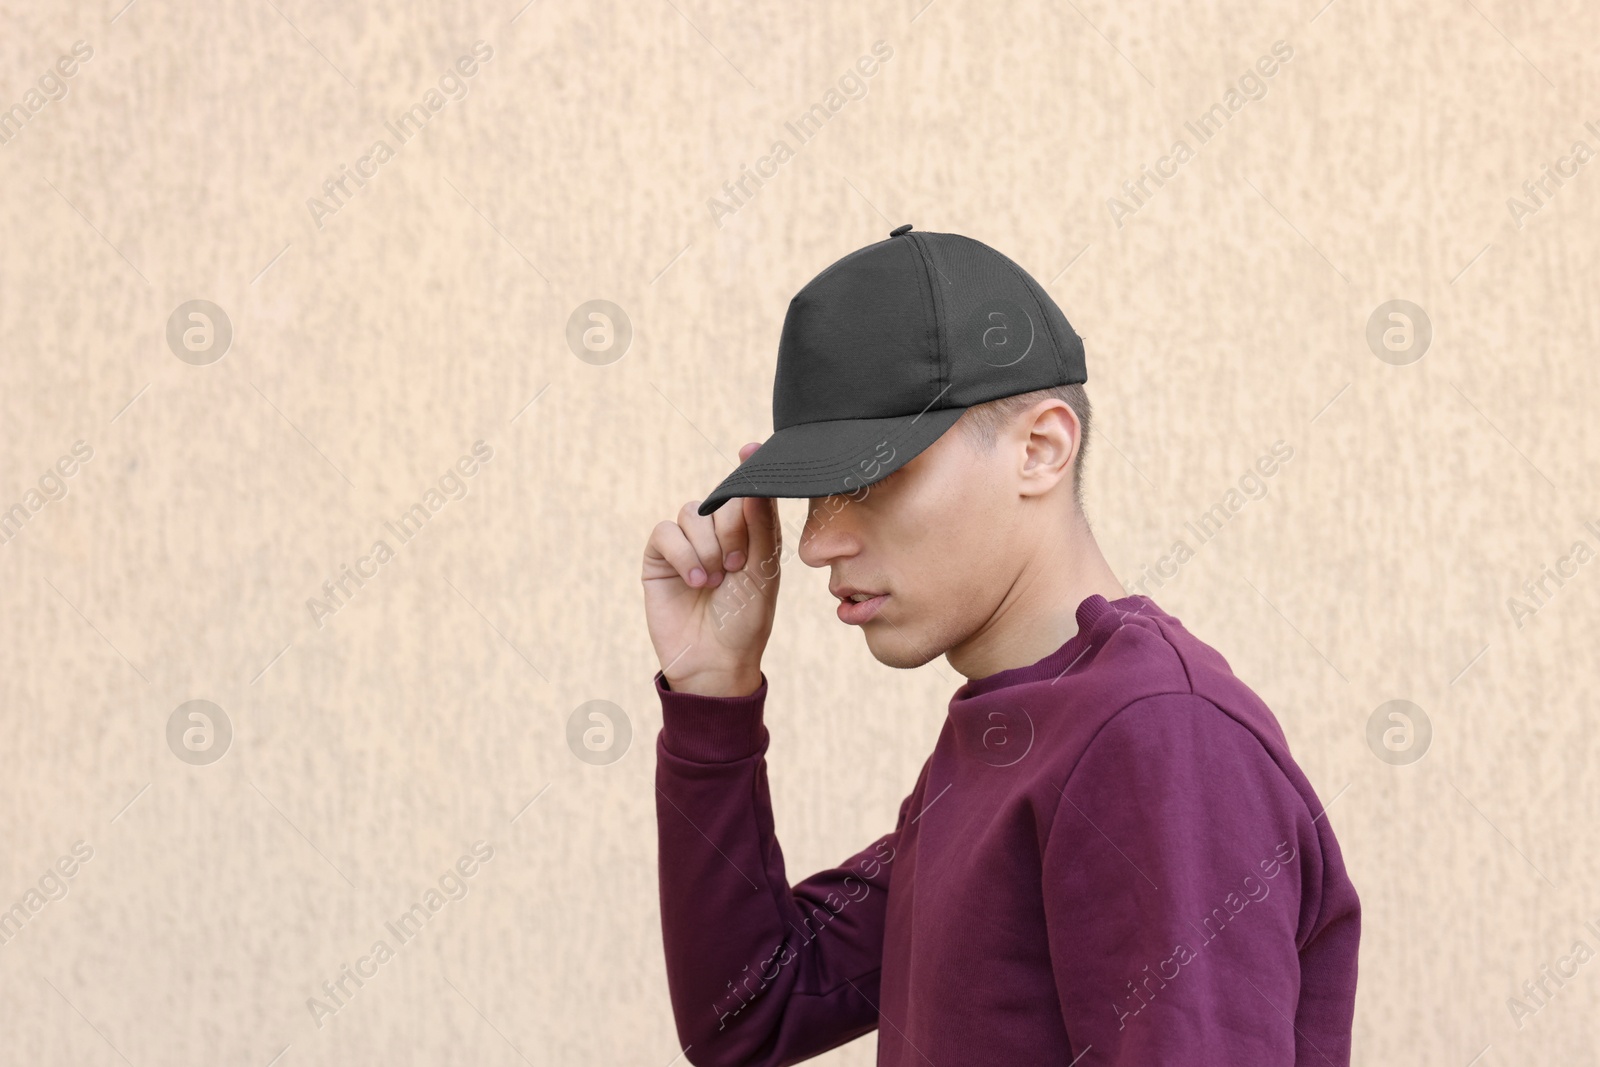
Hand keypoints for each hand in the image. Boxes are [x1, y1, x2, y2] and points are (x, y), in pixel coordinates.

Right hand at [642, 441, 781, 696]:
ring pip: (690, 513)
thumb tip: (754, 484)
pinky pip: (666, 532)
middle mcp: (718, 534)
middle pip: (718, 500)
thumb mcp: (762, 572)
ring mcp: (687, 544)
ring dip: (706, 548)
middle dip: (729, 531)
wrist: (715, 663)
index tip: (749, 448)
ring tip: (715, 581)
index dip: (748, 470)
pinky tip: (696, 581)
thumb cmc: (746, 621)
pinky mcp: (659, 558)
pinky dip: (683, 554)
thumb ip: (761, 526)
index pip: (747, 493)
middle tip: (736, 566)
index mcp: (750, 533)